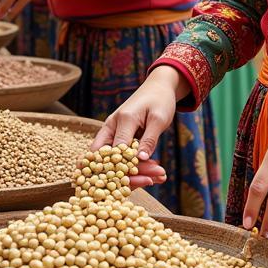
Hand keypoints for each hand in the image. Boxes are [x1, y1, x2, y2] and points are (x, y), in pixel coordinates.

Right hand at [91, 67, 183, 188]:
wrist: (158, 87)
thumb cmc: (159, 100)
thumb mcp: (159, 118)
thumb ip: (149, 139)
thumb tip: (139, 159)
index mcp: (123, 119)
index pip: (118, 151)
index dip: (130, 168)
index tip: (148, 179)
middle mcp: (111, 126)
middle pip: (108, 160)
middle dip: (129, 175)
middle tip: (153, 180)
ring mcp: (111, 132)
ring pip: (111, 161)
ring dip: (133, 174)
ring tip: (159, 177)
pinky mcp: (115, 137)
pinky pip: (118, 158)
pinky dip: (133, 168)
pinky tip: (152, 174)